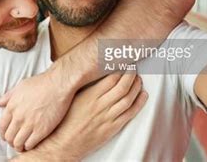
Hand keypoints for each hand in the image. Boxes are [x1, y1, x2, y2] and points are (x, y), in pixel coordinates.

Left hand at [0, 69, 75, 151]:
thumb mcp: (20, 86)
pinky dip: (29, 147)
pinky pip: (30, 144)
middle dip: (11, 141)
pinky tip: (31, 144)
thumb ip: (8, 96)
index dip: (3, 134)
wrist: (58, 84)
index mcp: (12, 106)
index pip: (2, 126)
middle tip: (15, 142)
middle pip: (9, 137)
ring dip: (19, 146)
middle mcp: (18, 117)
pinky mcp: (41, 130)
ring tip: (22, 146)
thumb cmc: (41, 83)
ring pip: (18, 143)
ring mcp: (30, 124)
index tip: (6, 136)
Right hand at [13, 73, 147, 160]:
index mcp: (89, 96)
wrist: (62, 145)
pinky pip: (129, 114)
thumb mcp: (70, 99)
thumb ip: (82, 86)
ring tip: (138, 78)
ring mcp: (107, 118)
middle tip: (134, 66)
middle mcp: (100, 106)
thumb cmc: (63, 122)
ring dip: (136, 86)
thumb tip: (89, 72)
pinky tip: (143, 95)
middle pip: (122, 86)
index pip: (110, 78)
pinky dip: (139, 103)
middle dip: (131, 74)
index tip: (123, 60)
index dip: (120, 68)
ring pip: (128, 99)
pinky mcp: (112, 129)